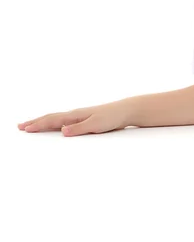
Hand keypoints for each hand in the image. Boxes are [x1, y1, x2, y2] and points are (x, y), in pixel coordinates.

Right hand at [17, 100, 132, 136]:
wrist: (126, 110)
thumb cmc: (112, 117)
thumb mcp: (96, 125)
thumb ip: (79, 128)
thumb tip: (61, 131)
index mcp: (76, 115)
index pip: (52, 120)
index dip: (38, 125)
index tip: (24, 128)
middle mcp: (76, 114)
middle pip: (51, 118)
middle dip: (36, 122)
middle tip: (20, 126)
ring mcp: (80, 116)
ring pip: (57, 119)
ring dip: (44, 122)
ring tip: (33, 125)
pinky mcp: (86, 119)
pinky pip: (65, 121)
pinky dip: (55, 123)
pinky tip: (56, 126)